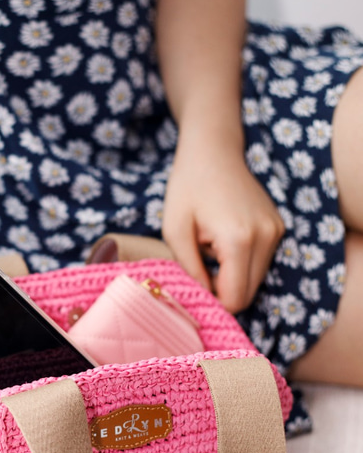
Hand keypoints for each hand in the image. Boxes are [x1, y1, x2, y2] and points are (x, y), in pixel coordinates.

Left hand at [162, 144, 284, 313]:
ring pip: (255, 281)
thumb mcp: (174, 231)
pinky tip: (223, 241)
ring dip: (231, 275)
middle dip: (223, 290)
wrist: (213, 151)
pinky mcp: (278, 228)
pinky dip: (241, 263)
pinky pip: (260, 263)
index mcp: (239, 240)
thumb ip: (189, 270)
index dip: (213, 301)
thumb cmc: (187, 188)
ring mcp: (276, 232)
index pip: (235, 299)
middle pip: (248, 294)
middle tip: (200, 269)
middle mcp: (266, 238)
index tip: (194, 285)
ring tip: (212, 249)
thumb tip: (203, 299)